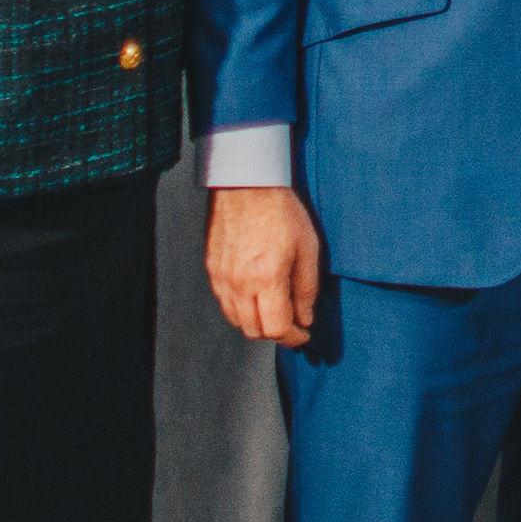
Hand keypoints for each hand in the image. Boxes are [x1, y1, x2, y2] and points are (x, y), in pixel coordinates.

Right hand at [208, 185, 323, 344]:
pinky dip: (240, 309)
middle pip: (254, 331)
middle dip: (276, 334)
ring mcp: (222, 277)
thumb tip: (305, 318)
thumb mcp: (308, 248)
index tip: (304, 334)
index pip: (276, 328)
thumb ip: (307, 288)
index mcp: (267, 278)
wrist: (247, 184)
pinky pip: (224, 303)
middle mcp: (240, 283)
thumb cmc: (281, 211)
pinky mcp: (212, 269)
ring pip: (236, 320)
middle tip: (292, 325)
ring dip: (256, 324)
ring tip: (274, 312)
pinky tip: (255, 297)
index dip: (293, 337)